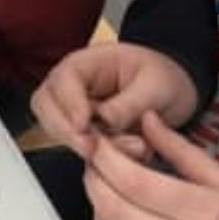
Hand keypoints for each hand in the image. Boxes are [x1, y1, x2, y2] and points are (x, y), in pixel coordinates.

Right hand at [31, 42, 197, 156]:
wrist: (173, 99)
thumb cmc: (162, 81)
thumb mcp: (156, 86)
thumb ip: (131, 103)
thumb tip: (106, 119)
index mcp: (86, 63)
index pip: (63, 79)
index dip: (69, 102)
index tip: (83, 124)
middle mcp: (72, 87)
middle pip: (45, 106)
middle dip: (65, 130)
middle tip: (90, 148)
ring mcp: (73, 111)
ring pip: (56, 130)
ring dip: (84, 145)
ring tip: (126, 147)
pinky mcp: (82, 134)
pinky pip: (77, 148)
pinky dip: (98, 157)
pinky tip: (127, 153)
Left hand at [84, 111, 218, 219]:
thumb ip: (181, 150)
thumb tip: (147, 120)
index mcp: (207, 213)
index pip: (135, 182)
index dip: (106, 159)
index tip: (99, 144)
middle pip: (114, 209)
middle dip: (94, 179)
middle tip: (94, 163)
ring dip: (97, 208)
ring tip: (105, 189)